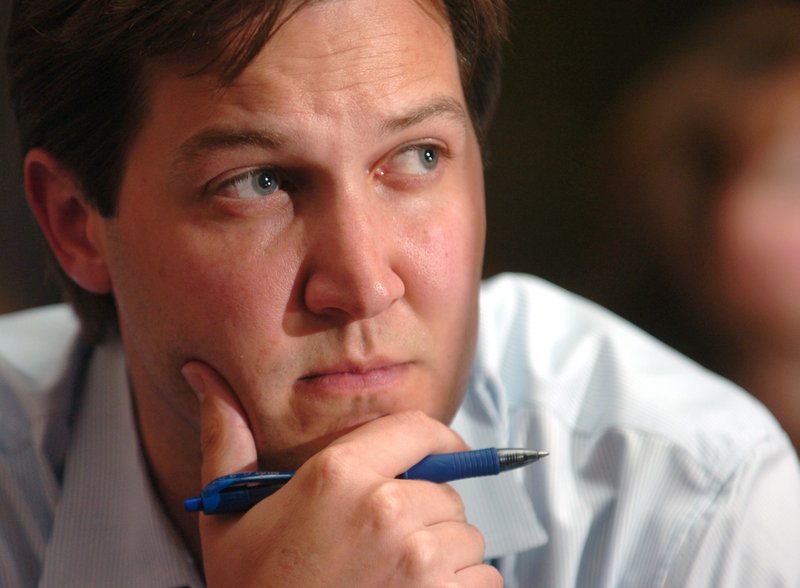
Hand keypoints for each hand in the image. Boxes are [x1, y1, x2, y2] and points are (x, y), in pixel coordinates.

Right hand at [182, 361, 502, 587]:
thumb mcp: (230, 516)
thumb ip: (226, 440)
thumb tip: (205, 378)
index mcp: (339, 476)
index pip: (419, 429)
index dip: (438, 441)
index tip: (446, 453)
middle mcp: (385, 509)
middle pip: (446, 492)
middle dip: (428, 514)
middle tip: (388, 544)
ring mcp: (419, 560)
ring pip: (467, 538)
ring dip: (447, 556)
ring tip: (398, 579)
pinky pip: (485, 581)